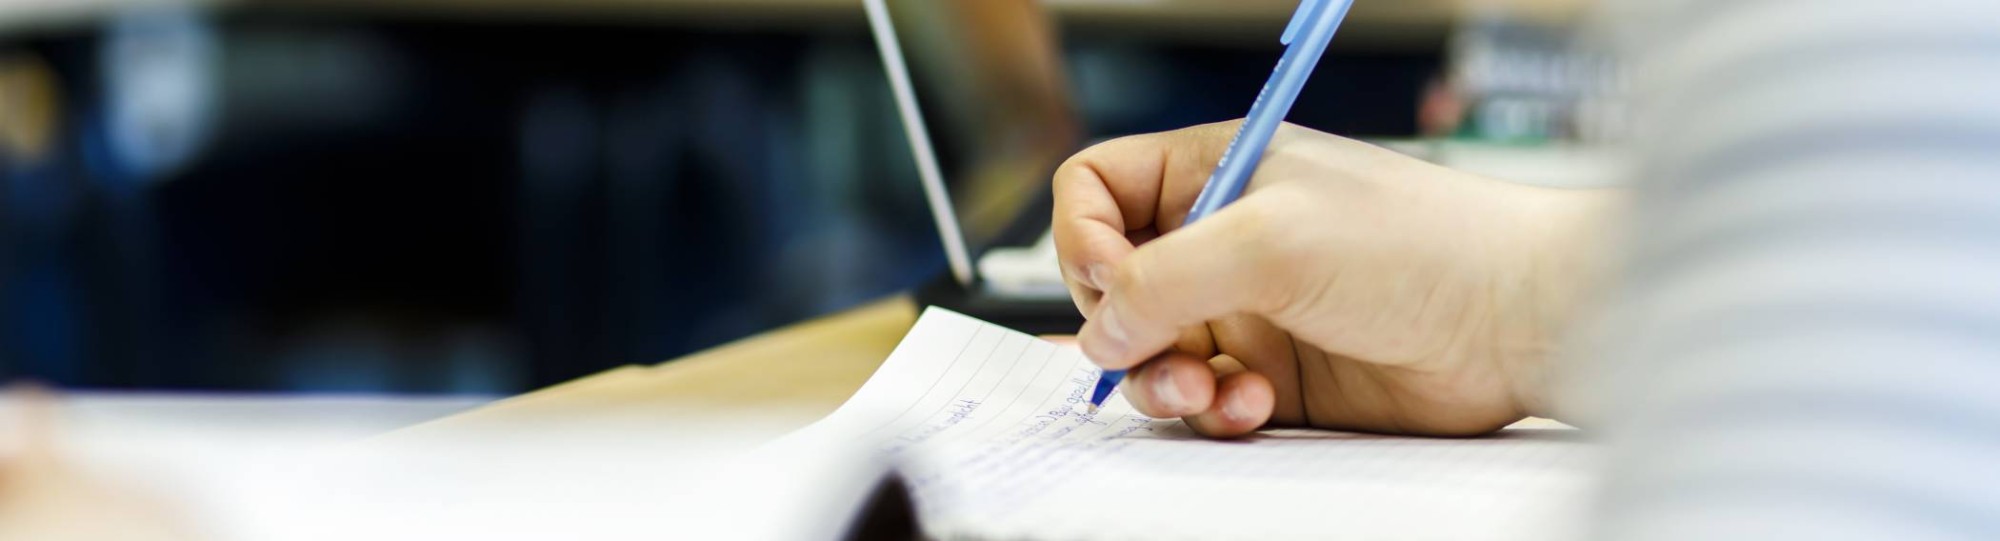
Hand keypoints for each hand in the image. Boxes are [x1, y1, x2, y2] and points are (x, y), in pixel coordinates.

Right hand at [1053, 121, 1609, 437]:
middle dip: (1124, 328)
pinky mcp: (1274, 376)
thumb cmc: (1418, 246)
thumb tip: (1099, 333)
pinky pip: (1204, 403)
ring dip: (1165, 382)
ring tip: (1210, 390)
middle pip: (1112, 288)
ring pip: (1150, 355)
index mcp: (1213, 173)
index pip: (1097, 191)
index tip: (1114, 281)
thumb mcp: (1268, 238)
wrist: (1514, 320)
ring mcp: (1246, 310)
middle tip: (1158, 350)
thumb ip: (1164, 280)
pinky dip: (1215, 412)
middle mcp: (1223, 239)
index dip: (1084, 239)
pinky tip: (1254, 404)